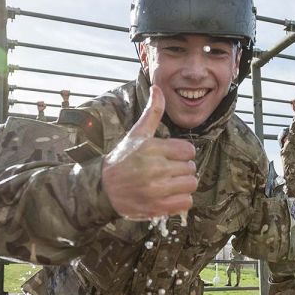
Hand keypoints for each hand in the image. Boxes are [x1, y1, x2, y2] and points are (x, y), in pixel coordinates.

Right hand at [102, 86, 197, 218]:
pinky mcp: (157, 207)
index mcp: (152, 148)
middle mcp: (155, 169)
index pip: (188, 150)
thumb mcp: (137, 134)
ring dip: (184, 185)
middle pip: (191, 168)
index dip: (182, 153)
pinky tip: (169, 195)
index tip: (171, 156)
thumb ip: (152, 112)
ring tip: (170, 183)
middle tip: (168, 170)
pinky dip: (181, 200)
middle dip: (182, 169)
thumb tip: (158, 87)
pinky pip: (186, 202)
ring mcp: (156, 189)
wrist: (103, 188)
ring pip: (191, 185)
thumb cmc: (123, 158)